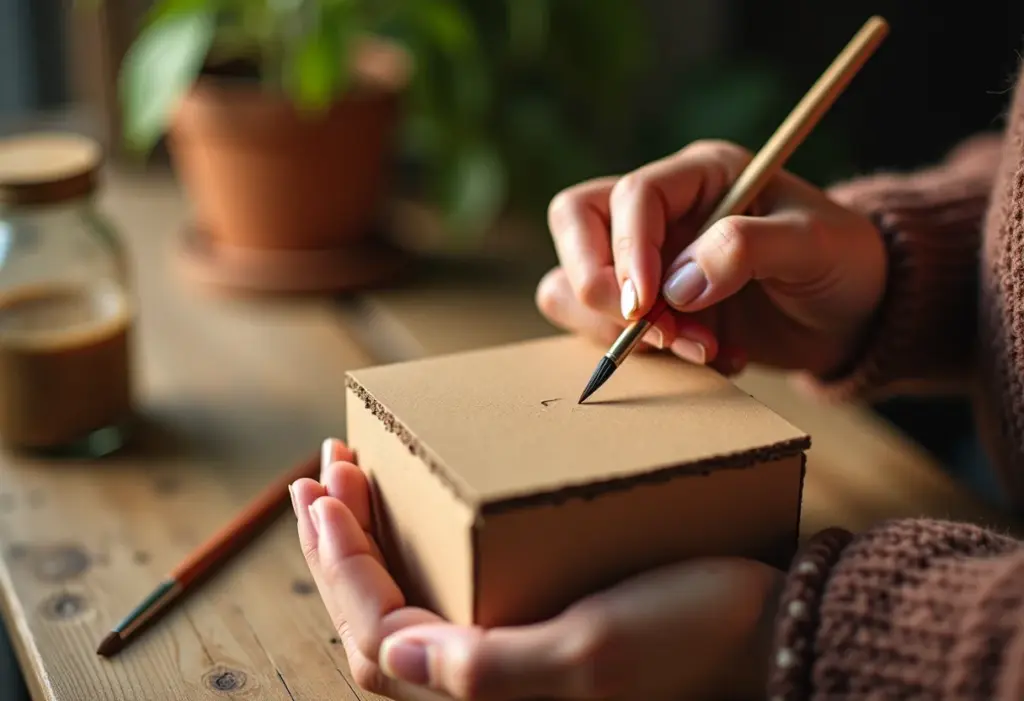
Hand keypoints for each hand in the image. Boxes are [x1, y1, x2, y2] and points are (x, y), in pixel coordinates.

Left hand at [292, 438, 784, 700]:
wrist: (769, 630)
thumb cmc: (695, 634)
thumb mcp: (595, 652)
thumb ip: (490, 671)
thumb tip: (392, 653)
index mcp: (490, 694)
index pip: (376, 633)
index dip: (339, 564)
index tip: (325, 487)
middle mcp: (488, 685)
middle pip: (373, 624)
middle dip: (336, 549)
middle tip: (321, 473)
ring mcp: (508, 655)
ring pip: (404, 610)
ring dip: (367, 548)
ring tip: (348, 483)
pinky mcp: (532, 627)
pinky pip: (446, 597)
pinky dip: (414, 552)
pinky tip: (414, 512)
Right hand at [536, 139, 886, 376]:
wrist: (855, 313)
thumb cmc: (843, 263)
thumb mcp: (814, 244)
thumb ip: (746, 249)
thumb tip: (674, 289)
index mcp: (698, 175)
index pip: (631, 196)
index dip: (628, 252)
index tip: (645, 307)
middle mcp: (661, 212)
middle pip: (575, 222)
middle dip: (599, 285)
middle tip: (655, 332)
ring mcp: (645, 261)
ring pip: (572, 281)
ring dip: (617, 329)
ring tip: (698, 349)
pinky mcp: (645, 309)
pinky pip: (599, 328)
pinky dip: (638, 355)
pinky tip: (705, 358)